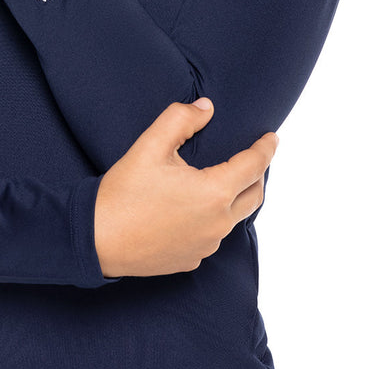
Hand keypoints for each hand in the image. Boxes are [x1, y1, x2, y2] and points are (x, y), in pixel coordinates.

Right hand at [94, 99, 277, 276]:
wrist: (96, 239)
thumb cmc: (123, 192)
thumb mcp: (150, 145)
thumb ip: (181, 119)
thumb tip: (206, 108)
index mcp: (214, 192)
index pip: (254, 166)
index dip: (266, 148)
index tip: (272, 137)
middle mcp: (218, 223)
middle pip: (254, 195)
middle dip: (257, 173)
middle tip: (252, 158)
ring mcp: (206, 245)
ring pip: (234, 218)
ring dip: (235, 197)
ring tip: (223, 180)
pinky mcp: (191, 260)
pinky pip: (212, 236)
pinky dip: (213, 219)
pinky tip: (195, 209)